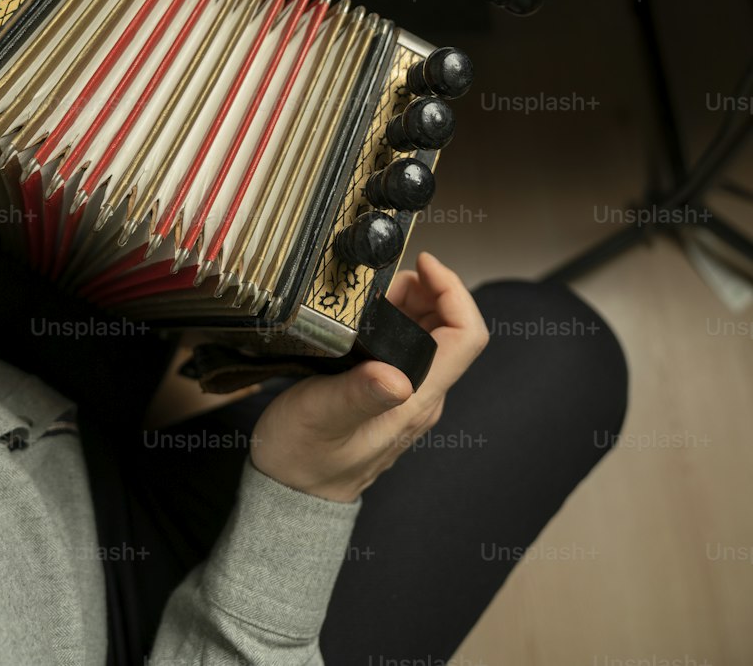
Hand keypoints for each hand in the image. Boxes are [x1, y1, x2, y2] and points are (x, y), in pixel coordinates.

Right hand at [250, 252, 487, 502]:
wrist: (292, 497)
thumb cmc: (304, 459)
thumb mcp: (321, 417)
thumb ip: (359, 394)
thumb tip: (397, 375)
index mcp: (416, 400)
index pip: (467, 336)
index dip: (454, 291)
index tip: (423, 263)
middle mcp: (422, 396)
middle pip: (451, 328)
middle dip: (427, 290)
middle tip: (385, 276)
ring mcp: (408, 396)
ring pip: (429, 335)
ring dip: (410, 303)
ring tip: (371, 291)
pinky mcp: (390, 394)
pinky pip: (407, 347)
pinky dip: (394, 319)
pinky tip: (363, 316)